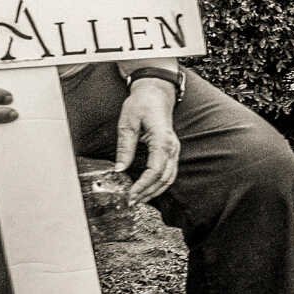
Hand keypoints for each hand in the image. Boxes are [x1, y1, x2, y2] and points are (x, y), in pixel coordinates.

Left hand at [115, 78, 180, 203]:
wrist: (156, 92)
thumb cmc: (142, 104)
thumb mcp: (127, 123)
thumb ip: (125, 148)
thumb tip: (119, 170)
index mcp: (162, 140)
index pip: (155, 170)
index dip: (143, 185)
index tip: (130, 194)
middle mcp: (172, 147)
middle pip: (164, 178)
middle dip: (148, 192)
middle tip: (131, 201)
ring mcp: (174, 149)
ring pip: (169, 177)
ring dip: (155, 191)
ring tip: (139, 199)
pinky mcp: (171, 150)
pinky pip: (170, 172)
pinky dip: (159, 184)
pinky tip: (148, 189)